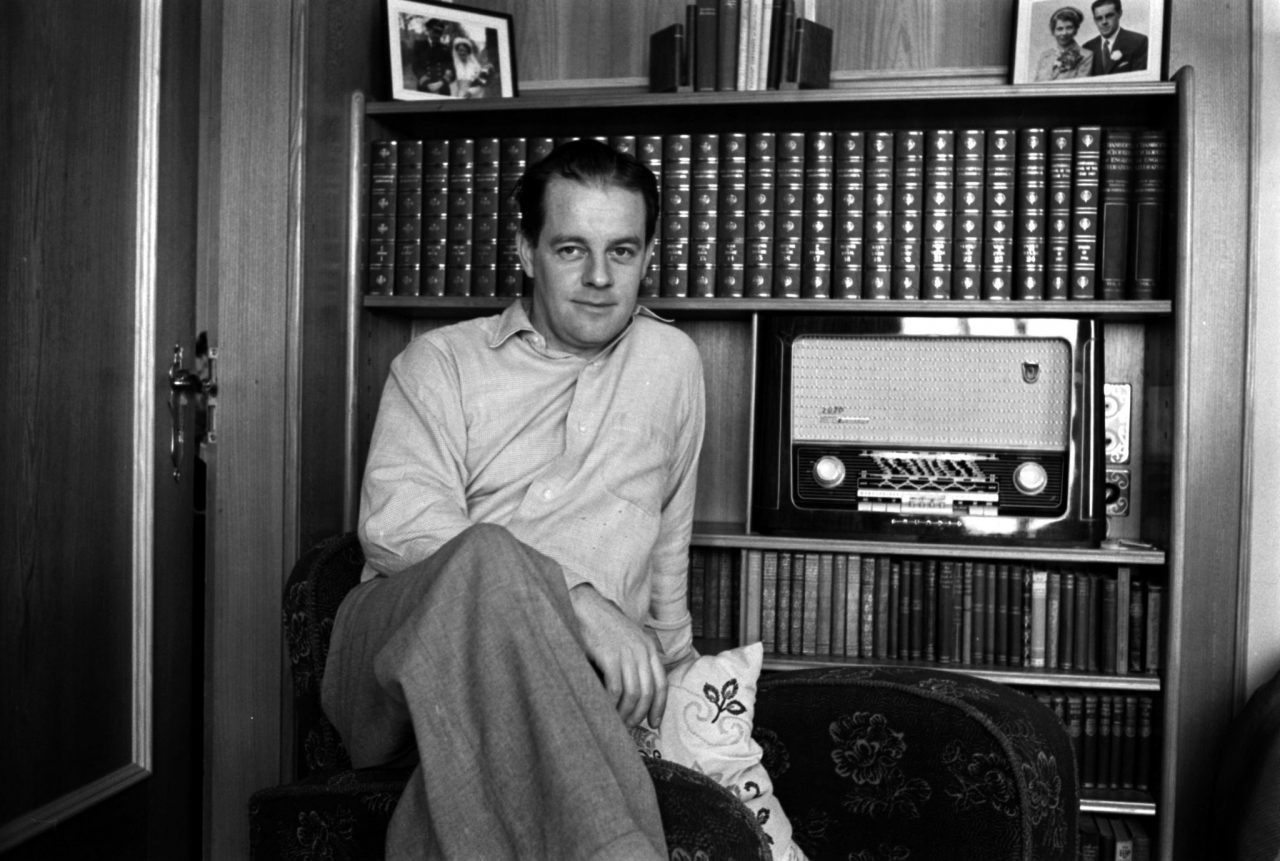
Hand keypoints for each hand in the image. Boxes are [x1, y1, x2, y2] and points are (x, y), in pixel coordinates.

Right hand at [569, 583, 667, 727]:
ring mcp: (627, 653)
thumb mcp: (628, 642)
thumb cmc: (604, 628)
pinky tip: (604, 709)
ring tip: (615, 722)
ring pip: (632, 694)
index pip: (661, 684)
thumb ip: (635, 662)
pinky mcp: (610, 656)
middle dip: (639, 714)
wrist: (586, 608)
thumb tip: (635, 696)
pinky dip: (611, 704)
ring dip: (625, 713)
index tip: (653, 723)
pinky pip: (615, 689)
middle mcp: (642, 651)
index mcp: (649, 648)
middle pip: (648, 693)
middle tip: (628, 727)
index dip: (659, 707)